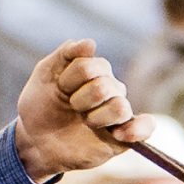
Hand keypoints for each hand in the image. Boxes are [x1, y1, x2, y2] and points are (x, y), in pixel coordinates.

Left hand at [13, 39, 153, 180]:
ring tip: (85, 123)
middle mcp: (111, 89)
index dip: (69, 80)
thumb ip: (66, 54)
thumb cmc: (41, 106)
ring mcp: (118, 113)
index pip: (91, 66)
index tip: (59, 89)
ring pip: (120, 107)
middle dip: (80, 100)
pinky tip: (117, 134)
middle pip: (104, 87)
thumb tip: (91, 43)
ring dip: (96, 117)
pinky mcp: (124, 137)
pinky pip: (145, 127)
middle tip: (71, 108)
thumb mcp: (45, 74)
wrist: (38, 141)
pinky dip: (137, 130)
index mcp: (95, 71)